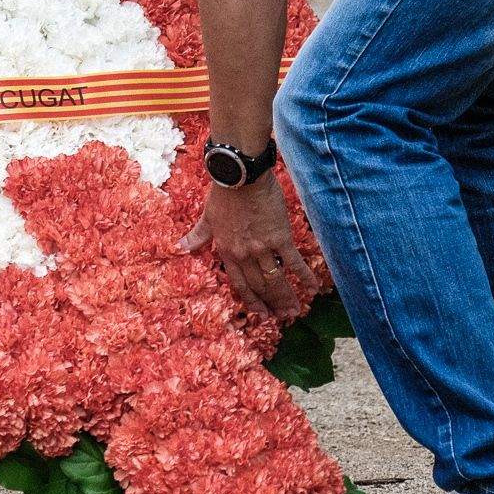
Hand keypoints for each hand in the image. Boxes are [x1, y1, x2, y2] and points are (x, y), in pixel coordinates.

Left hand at [181, 180, 315, 318]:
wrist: (240, 176)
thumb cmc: (223, 194)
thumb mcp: (206, 217)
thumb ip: (197, 236)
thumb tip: (180, 247)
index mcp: (227, 252)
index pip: (240, 284)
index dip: (251, 301)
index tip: (260, 314)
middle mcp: (244, 255)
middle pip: (259, 287)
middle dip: (272, 304)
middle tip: (283, 317)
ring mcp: (262, 248)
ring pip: (275, 281)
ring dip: (286, 297)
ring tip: (296, 311)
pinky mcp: (280, 238)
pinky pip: (293, 261)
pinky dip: (304, 275)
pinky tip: (314, 287)